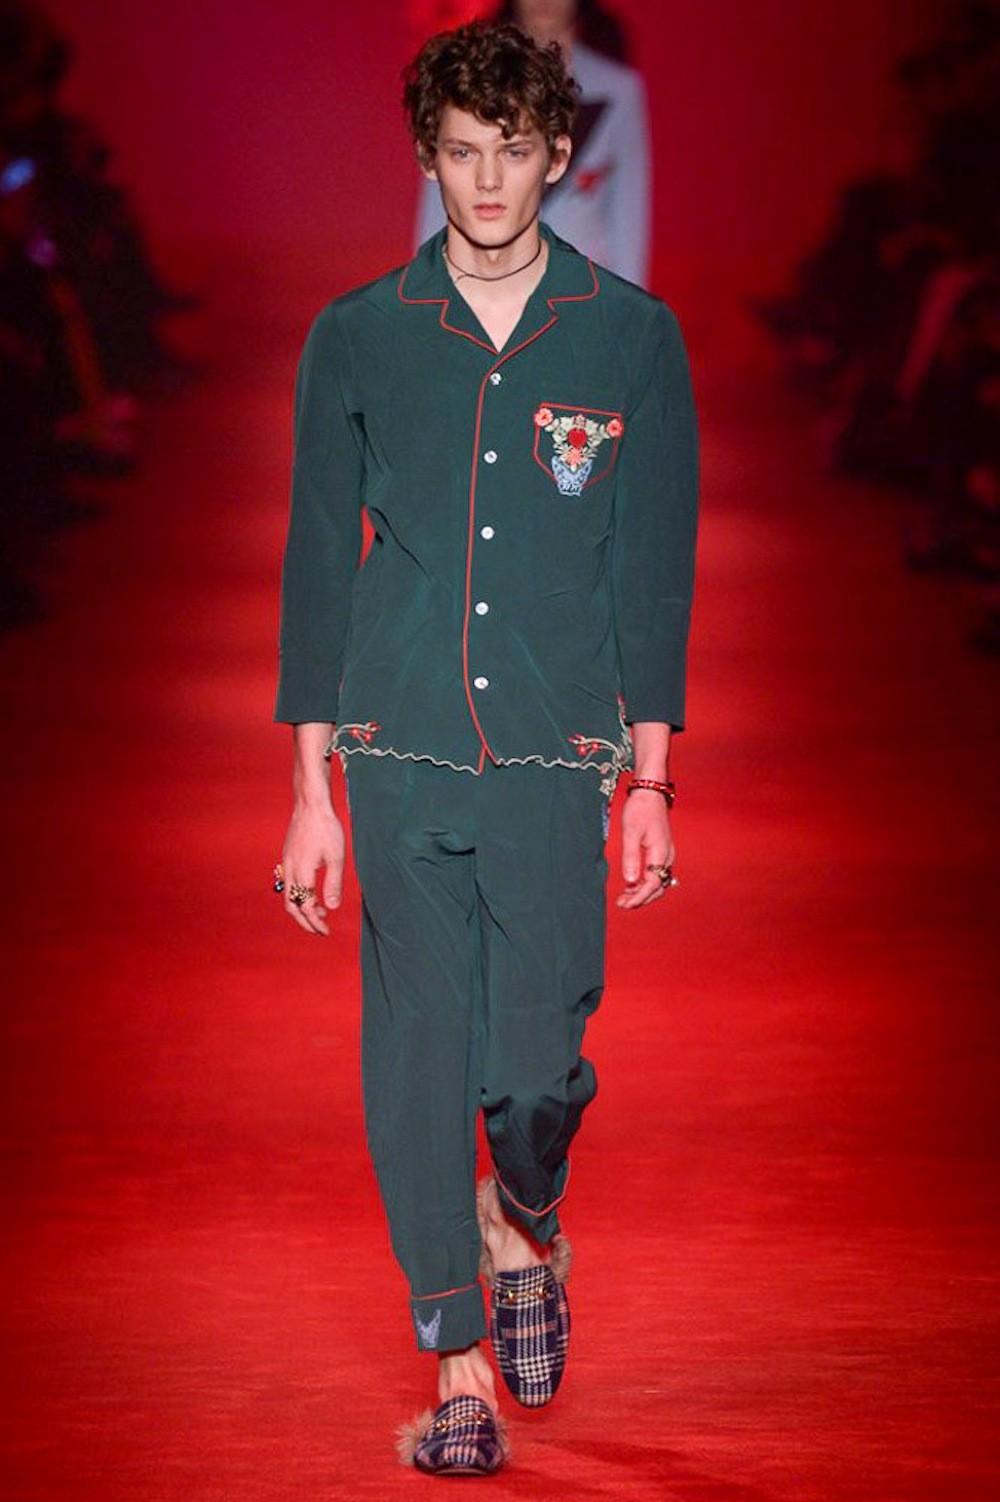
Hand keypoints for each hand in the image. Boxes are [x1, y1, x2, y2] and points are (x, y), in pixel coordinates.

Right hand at [280, 804, 345, 935]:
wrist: (310, 805)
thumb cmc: (326, 828)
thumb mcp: (336, 858)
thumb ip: (333, 884)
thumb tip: (332, 907)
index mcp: (302, 873)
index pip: (306, 907)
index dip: (316, 922)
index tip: (326, 931)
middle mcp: (290, 871)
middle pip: (292, 906)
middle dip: (305, 921)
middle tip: (320, 929)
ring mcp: (286, 864)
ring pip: (288, 896)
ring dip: (302, 908)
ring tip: (320, 911)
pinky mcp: (287, 857)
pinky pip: (289, 884)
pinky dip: (299, 895)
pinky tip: (312, 892)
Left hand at [616, 789, 674, 908]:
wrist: (650, 793)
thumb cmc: (640, 810)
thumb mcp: (631, 832)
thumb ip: (630, 857)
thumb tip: (629, 881)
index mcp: (661, 853)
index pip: (652, 884)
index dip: (638, 897)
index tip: (624, 904)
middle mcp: (667, 856)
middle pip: (658, 887)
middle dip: (641, 899)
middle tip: (622, 904)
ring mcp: (666, 854)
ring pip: (658, 882)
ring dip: (643, 892)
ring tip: (624, 897)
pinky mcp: (661, 852)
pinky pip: (656, 873)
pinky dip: (645, 883)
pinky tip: (631, 884)